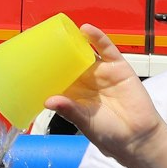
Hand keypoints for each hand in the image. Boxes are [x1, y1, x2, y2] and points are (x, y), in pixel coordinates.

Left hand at [46, 25, 162, 159]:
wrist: (136, 137)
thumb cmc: (108, 133)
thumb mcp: (84, 121)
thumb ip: (69, 110)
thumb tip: (49, 101)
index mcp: (74, 93)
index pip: (57, 76)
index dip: (45, 69)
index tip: (30, 60)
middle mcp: (87, 80)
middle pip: (69, 61)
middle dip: (56, 51)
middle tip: (40, 39)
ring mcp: (102, 72)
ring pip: (85, 52)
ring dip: (74, 41)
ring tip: (59, 31)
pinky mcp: (118, 67)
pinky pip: (106, 49)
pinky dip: (97, 38)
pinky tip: (86, 30)